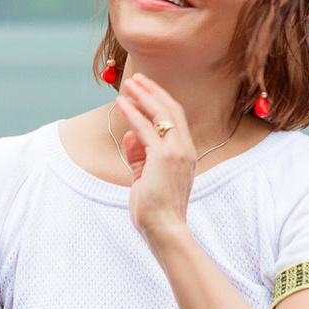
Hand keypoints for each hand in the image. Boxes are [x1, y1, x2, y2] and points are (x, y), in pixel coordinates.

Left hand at [113, 72, 198, 239]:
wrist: (165, 229)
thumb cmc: (155, 209)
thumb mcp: (145, 177)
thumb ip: (139, 156)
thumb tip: (130, 134)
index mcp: (186, 154)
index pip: (176, 119)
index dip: (161, 101)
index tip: (146, 89)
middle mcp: (185, 149)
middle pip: (171, 110)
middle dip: (153, 92)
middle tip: (137, 79)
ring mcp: (176, 152)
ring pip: (161, 114)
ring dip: (143, 97)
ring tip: (128, 85)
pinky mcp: (163, 158)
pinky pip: (146, 129)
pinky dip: (133, 114)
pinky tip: (122, 104)